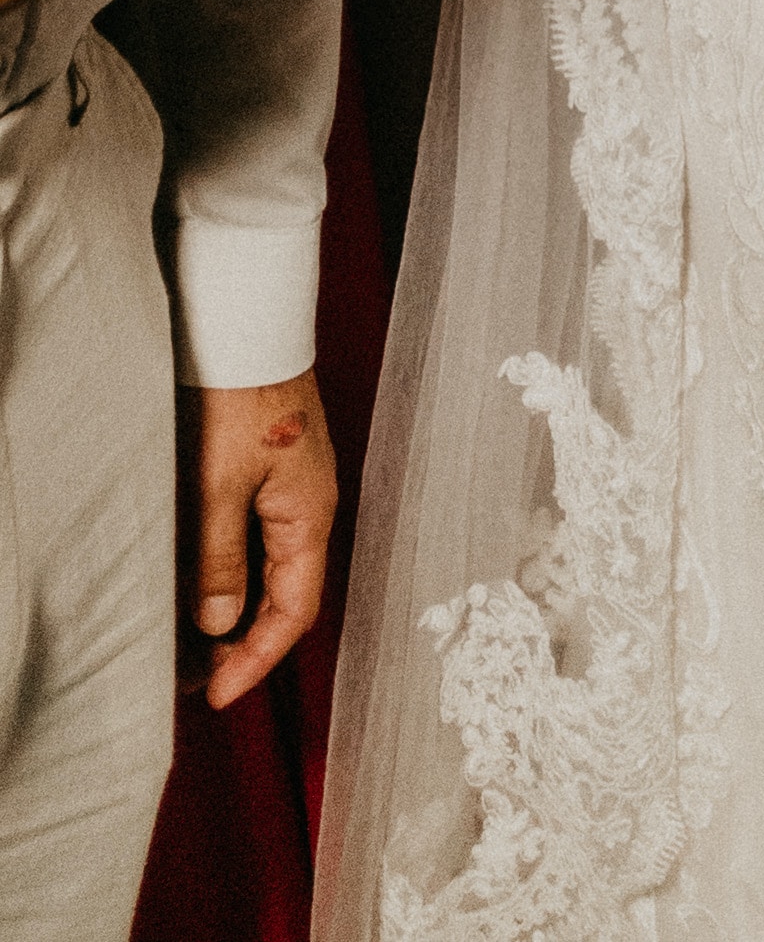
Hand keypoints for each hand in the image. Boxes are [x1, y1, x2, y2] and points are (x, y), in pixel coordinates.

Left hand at [178, 370, 336, 710]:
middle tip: (199, 682)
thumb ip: (220, 558)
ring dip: (238, 612)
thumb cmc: (242, 398)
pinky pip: (263, 541)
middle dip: (246, 646)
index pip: (293, 611)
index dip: (256, 660)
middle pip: (286, 596)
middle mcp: (311, 508)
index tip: (217, 695)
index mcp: (309, 516)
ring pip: (273, 570)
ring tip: (194, 646)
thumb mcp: (220, 485)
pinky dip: (237, 575)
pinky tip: (207, 584)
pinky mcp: (276, 471)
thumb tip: (221, 623)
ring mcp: (295, 488)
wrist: (251, 327)